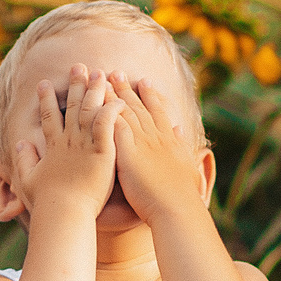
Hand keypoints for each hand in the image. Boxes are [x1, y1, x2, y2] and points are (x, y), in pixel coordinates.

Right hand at [12, 64, 121, 219]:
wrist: (64, 213)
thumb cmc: (46, 203)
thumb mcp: (27, 180)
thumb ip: (23, 160)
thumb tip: (19, 143)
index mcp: (53, 147)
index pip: (49, 117)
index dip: (46, 99)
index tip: (43, 83)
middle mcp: (69, 141)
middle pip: (73, 106)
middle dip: (75, 85)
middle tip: (78, 66)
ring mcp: (85, 144)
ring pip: (91, 109)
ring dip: (95, 90)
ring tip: (100, 73)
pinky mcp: (103, 151)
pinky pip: (109, 124)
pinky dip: (113, 109)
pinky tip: (120, 99)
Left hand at [108, 72, 207, 224]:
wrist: (177, 209)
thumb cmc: (183, 196)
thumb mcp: (187, 166)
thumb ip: (181, 146)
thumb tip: (180, 130)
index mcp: (169, 141)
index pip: (158, 112)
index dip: (150, 95)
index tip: (144, 81)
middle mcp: (156, 136)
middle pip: (138, 106)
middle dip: (126, 88)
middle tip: (116, 71)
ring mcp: (142, 142)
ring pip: (125, 112)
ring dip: (112, 94)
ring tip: (101, 79)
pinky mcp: (128, 152)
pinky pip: (114, 126)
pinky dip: (105, 112)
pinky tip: (94, 102)